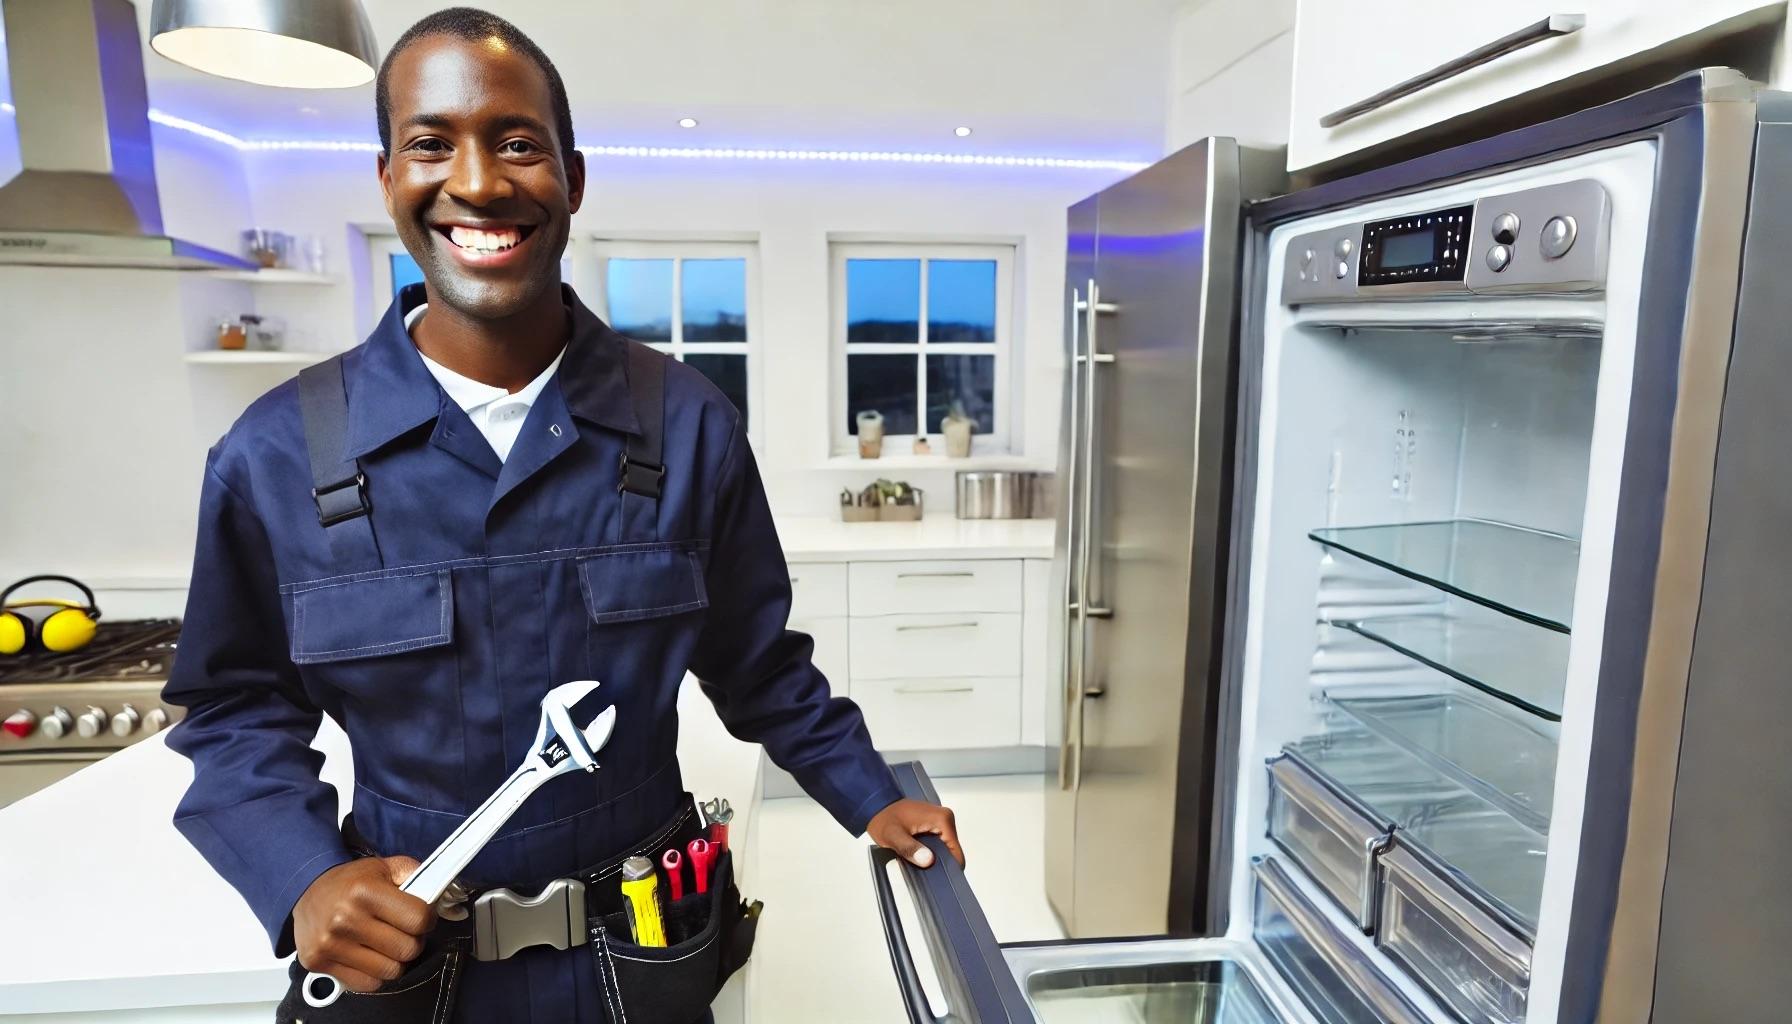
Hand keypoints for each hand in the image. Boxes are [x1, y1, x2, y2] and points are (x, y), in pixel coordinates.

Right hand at [292, 855, 435, 992]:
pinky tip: (370, 955)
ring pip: (391, 971)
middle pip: (407, 950)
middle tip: (404, 930)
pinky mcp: (319, 964)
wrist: (306, 889)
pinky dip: (375, 974)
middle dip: (414, 940)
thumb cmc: (352, 881)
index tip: (421, 916)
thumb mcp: (386, 867)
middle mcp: (346, 920)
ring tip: (387, 943)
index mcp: (365, 892)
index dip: (427, 919)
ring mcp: (331, 945)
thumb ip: (418, 876)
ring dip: (396, 960)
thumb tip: (446, 898)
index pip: (419, 919)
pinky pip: (368, 984)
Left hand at [868, 798, 963, 868]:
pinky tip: (916, 853)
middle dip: (937, 862)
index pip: (956, 852)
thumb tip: (928, 860)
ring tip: (915, 858)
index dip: (947, 867)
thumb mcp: (893, 836)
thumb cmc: (883, 818)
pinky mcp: (934, 824)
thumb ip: (910, 848)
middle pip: (951, 851)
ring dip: (932, 856)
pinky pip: (937, 843)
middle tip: (919, 865)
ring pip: (944, 849)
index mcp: (942, 819)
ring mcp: (940, 820)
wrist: (876, 806)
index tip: (935, 875)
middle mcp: (945, 818)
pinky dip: (929, 851)